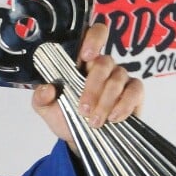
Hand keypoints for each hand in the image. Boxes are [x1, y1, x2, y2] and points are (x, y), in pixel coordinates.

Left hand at [31, 23, 143, 153]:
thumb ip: (41, 98)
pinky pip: (135, 90)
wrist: (79, 140)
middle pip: (104, 63)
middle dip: (93, 88)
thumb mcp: (46, 109)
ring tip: (94, 121)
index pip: (93, 35)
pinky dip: (123, 105)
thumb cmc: (64, 116)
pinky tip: (113, 118)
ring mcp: (120, 78)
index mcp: (80, 63)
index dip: (93, 38)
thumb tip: (47, 89)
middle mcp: (102, 66)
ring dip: (105, 101)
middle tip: (83, 109)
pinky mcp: (134, 92)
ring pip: (118, 78)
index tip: (86, 56)